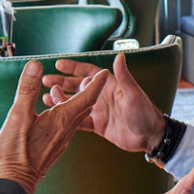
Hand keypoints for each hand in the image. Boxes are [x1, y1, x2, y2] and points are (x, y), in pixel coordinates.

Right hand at [0, 61, 109, 193]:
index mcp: (62, 119)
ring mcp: (62, 137)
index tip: (103, 72)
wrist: (17, 181)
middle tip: (86, 76)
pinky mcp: (56, 144)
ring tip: (60, 88)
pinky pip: (67, 123)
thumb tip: (36, 66)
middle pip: (85, 105)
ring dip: (73, 99)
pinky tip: (52, 109)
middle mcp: (67, 128)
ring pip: (75, 114)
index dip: (96, 83)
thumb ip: (28, 90)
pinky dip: (64, 110)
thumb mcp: (18, 115)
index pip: (87, 97)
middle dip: (87, 88)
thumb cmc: (16, 151)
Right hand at [42, 53, 166, 153]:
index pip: (89, 73)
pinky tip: (55, 115)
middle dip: (61, 82)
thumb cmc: (145, 113)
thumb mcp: (134, 94)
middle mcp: (102, 96)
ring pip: (75, 103)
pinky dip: (66, 116)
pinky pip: (78, 119)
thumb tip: (119, 56)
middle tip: (45, 80)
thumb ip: (124, 76)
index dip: (74, 68)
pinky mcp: (98, 125)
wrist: (149, 137)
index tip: (58, 64)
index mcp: (109, 86)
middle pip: (77, 86)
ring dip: (60, 99)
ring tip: (45, 97)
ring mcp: (99, 111)